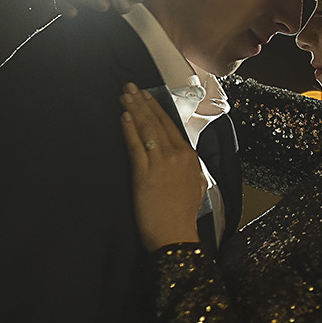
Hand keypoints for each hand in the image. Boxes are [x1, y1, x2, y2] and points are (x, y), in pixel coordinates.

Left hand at [119, 85, 206, 251]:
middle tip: (131, 87)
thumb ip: (190, 166)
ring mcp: (160, 163)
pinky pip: (135, 145)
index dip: (157, 109)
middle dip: (143, 103)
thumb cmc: (184, 215)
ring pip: (146, 129)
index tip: (148, 96)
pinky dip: (129, 129)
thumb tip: (185, 157)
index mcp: (190, 157)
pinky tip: (124, 117)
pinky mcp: (144, 173)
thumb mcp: (197, 185)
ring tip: (125, 96)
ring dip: (134, 110)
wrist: (176, 234)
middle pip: (158, 123)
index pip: (171, 126)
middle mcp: (177, 155)